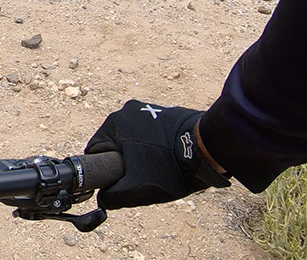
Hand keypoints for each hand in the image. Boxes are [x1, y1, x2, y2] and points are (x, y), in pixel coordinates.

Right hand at [86, 100, 229, 208]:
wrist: (210, 149)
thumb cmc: (170, 168)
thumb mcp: (136, 190)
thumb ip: (112, 197)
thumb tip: (103, 198)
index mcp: (114, 124)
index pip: (96, 151)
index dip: (105, 170)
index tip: (120, 180)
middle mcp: (128, 110)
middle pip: (115, 143)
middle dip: (125, 161)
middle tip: (142, 176)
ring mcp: (149, 108)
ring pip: (134, 138)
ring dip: (141, 152)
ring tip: (159, 167)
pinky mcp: (166, 111)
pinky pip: (152, 131)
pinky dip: (157, 144)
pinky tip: (170, 157)